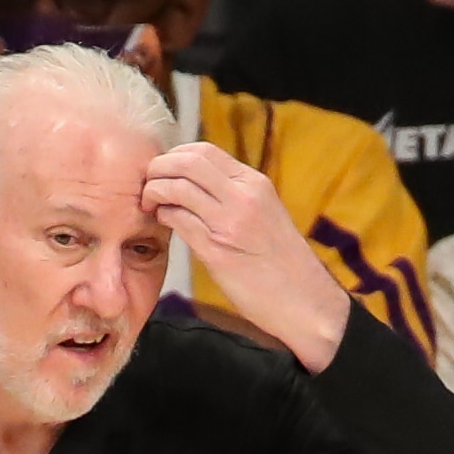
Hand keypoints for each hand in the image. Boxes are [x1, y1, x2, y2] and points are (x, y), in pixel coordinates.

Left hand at [140, 142, 351, 371]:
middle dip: (158, 168)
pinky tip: (164, 223)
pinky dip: (163, 216)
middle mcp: (244, 197)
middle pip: (186, 162)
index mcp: (255, 184)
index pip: (204, 151)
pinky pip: (178, 220)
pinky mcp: (217, 251)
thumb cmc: (283, 264)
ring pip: (177, 187)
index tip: (164, 171)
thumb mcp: (266, 215)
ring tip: (150, 204)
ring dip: (154, 192)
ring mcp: (229, 223)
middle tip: (148, 184)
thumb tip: (198, 186)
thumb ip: (236, 196)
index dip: (174, 156)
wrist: (305, 302)